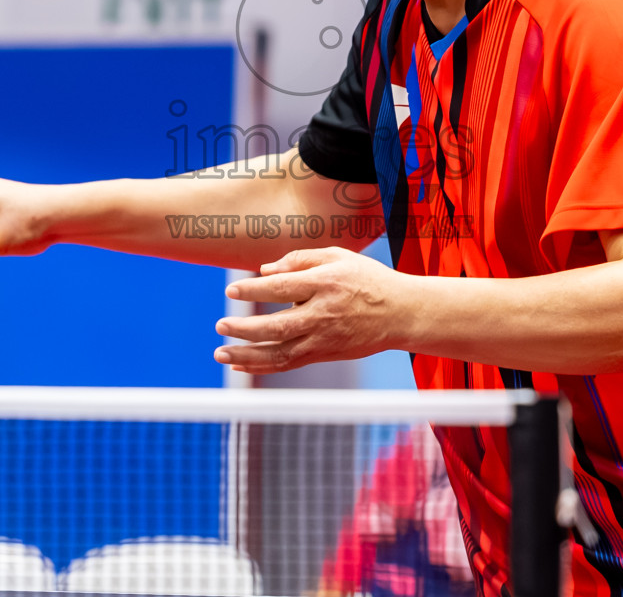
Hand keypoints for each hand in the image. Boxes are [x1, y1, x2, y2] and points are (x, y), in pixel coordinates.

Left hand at [215, 247, 413, 373]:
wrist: (402, 313)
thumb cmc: (367, 279)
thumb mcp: (339, 256)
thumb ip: (301, 259)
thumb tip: (265, 270)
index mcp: (326, 284)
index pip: (283, 288)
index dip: (254, 290)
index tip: (231, 290)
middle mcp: (324, 314)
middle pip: (278, 325)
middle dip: (244, 328)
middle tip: (220, 325)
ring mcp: (325, 338)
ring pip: (281, 352)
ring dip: (247, 355)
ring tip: (221, 352)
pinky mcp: (326, 354)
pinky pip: (290, 364)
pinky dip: (263, 367)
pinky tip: (242, 365)